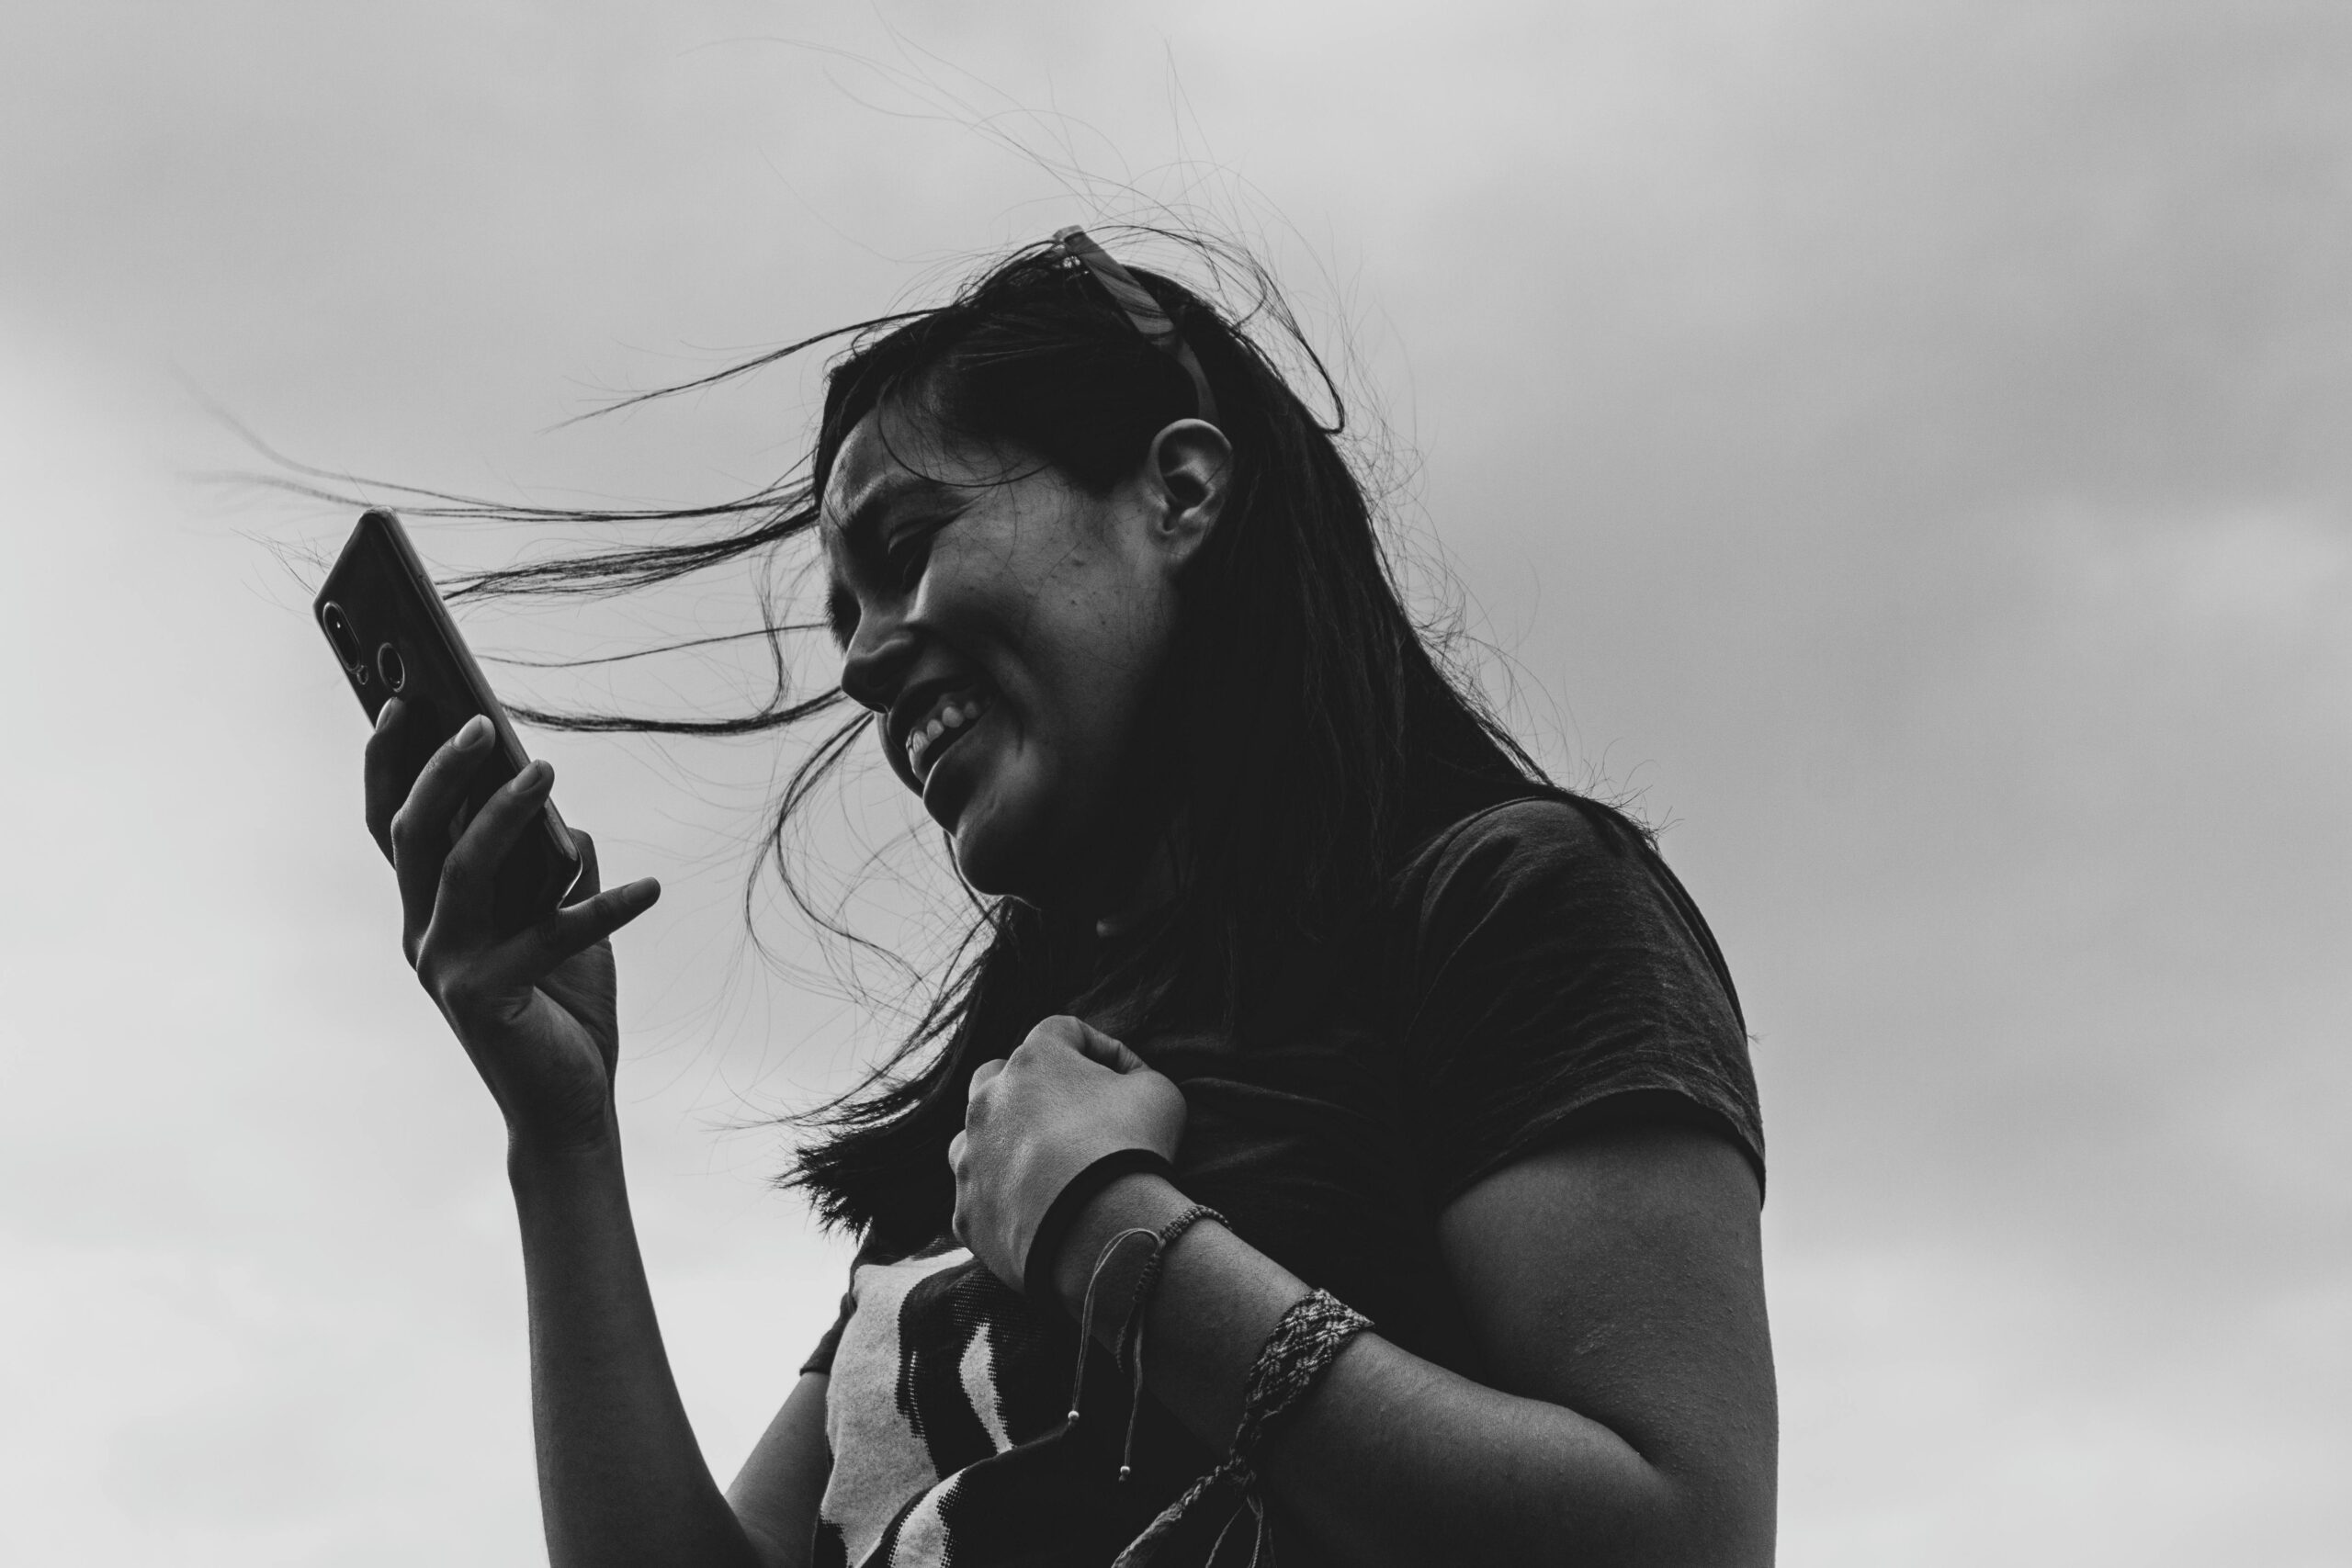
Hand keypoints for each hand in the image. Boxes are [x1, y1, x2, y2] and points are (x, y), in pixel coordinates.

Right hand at [365, 699, 659, 1154]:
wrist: (567, 1106)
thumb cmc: (561, 1009)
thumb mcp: (562, 924)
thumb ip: (552, 870)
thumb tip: (563, 815)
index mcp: (428, 911)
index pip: (391, 827)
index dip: (389, 764)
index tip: (402, 699)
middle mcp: (422, 936)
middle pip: (412, 835)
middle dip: (441, 771)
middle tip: (481, 723)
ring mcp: (446, 968)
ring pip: (460, 869)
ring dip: (502, 813)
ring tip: (545, 769)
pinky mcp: (485, 997)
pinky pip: (549, 934)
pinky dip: (604, 907)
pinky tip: (650, 887)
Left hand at [949, 1015, 1187, 1290]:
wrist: (1102, 1229)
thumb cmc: (1132, 1149)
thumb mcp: (1159, 1092)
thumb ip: (1136, 1075)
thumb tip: (1124, 1084)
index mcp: (1033, 1061)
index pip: (1062, 1031)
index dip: (1098, 1048)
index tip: (1124, 1078)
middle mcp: (988, 1101)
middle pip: (996, 1075)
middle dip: (1029, 1087)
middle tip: (1066, 1113)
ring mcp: (971, 1157)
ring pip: (973, 1137)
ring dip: (1001, 1143)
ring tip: (1038, 1165)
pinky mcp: (966, 1210)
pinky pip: (980, 1198)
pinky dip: (1004, 1202)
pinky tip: (1036, 1214)